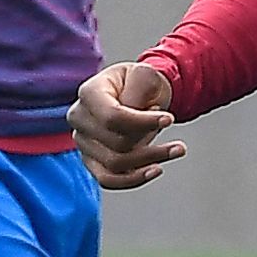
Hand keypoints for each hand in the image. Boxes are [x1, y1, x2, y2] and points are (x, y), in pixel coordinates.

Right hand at [69, 61, 184, 188]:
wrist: (137, 94)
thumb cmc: (140, 83)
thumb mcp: (145, 75)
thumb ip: (139, 93)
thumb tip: (138, 119)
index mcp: (88, 93)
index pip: (112, 117)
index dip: (143, 122)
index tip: (170, 120)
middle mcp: (79, 119)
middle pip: (117, 142)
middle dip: (151, 137)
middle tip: (171, 124)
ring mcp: (83, 142)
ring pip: (116, 164)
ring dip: (150, 159)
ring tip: (176, 149)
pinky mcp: (92, 161)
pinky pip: (109, 180)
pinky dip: (134, 178)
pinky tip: (156, 169)